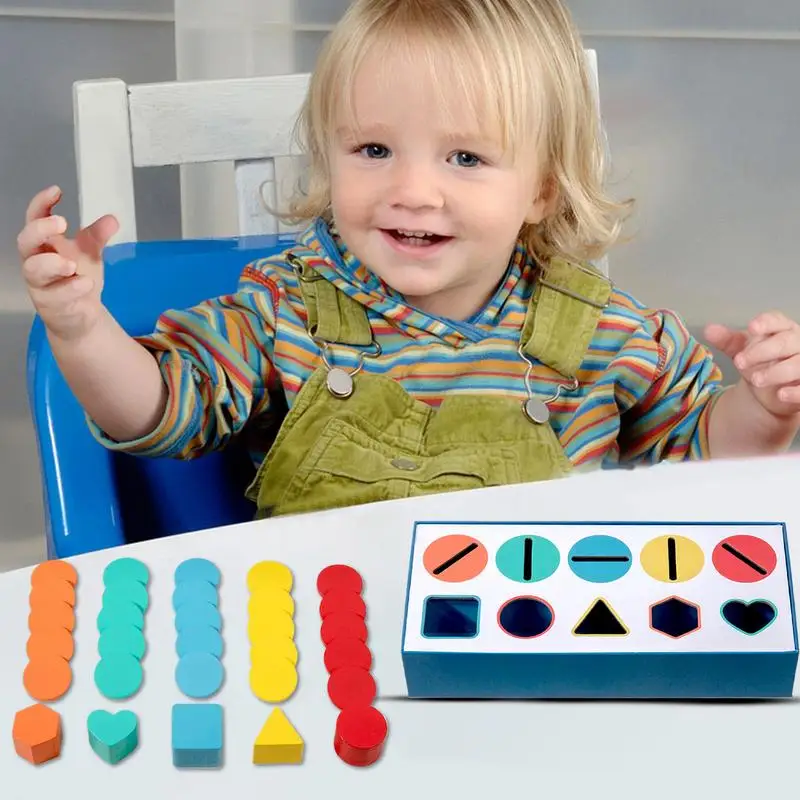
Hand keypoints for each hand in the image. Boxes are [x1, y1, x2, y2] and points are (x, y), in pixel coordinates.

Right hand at [17, 185, 117, 341]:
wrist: (81, 315)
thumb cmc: (77, 279)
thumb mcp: (89, 254)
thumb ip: (97, 236)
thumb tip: (112, 218)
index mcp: (44, 243)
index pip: (34, 218)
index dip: (41, 203)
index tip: (57, 191)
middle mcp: (36, 261)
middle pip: (25, 241)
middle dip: (40, 230)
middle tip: (62, 223)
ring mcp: (40, 284)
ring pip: (33, 269)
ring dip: (52, 263)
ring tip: (72, 264)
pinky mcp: (49, 304)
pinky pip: (55, 295)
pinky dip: (71, 288)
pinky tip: (86, 283)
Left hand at [705, 311, 799, 418]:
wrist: (774, 389)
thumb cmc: (761, 362)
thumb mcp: (742, 351)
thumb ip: (728, 341)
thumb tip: (708, 330)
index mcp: (782, 329)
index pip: (777, 320)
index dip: (766, 323)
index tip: (751, 328)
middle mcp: (798, 343)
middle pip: (785, 342)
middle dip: (762, 351)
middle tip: (739, 363)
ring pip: (797, 364)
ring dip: (776, 372)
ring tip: (755, 380)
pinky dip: (795, 392)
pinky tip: (781, 395)